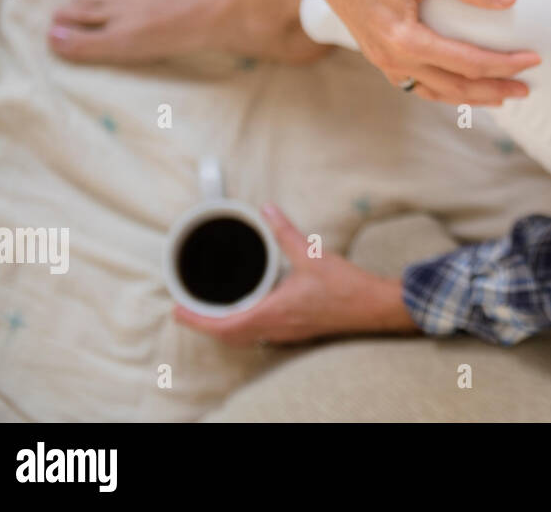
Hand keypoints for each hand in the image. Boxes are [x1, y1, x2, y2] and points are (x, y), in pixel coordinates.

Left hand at [173, 203, 420, 345]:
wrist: (372, 307)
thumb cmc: (345, 286)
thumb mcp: (312, 254)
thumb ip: (286, 232)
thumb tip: (268, 211)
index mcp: (273, 312)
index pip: (223, 325)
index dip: (196, 320)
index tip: (178, 310)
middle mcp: (275, 328)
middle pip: (228, 337)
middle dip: (204, 325)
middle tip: (187, 310)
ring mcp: (286, 334)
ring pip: (244, 338)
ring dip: (224, 328)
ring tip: (211, 311)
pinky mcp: (296, 333)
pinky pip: (259, 336)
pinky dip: (243, 328)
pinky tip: (247, 312)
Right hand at [291, 0, 540, 105]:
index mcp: (405, 41)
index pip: (469, 63)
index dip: (505, 64)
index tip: (535, 58)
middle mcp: (394, 60)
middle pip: (456, 87)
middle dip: (495, 90)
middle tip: (528, 89)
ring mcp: (385, 63)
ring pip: (437, 92)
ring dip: (472, 97)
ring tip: (502, 96)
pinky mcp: (381, 57)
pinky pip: (419, 85)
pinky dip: (445, 91)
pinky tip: (461, 87)